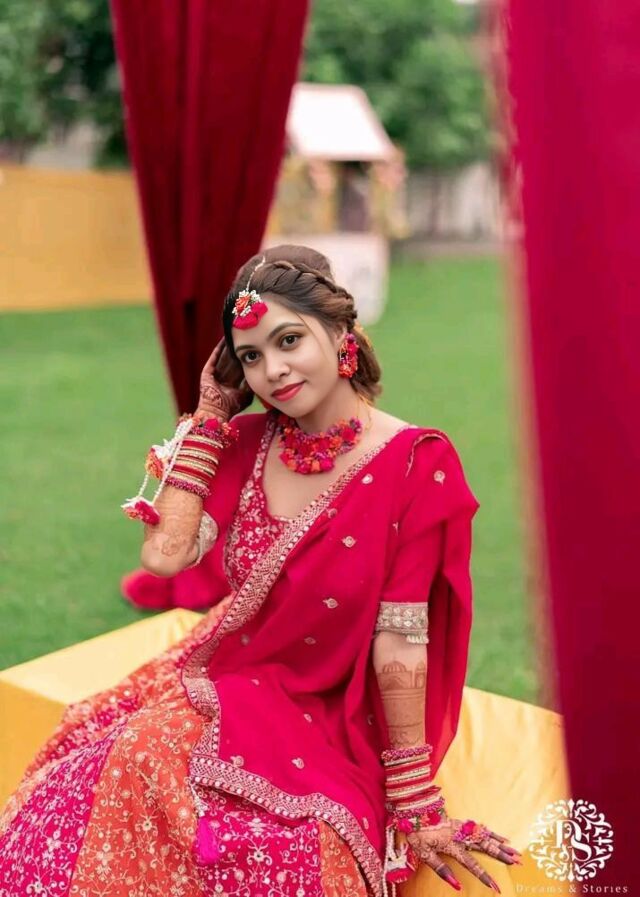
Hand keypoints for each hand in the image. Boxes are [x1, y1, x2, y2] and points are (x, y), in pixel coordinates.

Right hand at [198, 338, 252, 419]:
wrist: (217, 411)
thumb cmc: (232, 407)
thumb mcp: (246, 395)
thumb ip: (252, 385)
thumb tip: (260, 375)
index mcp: (232, 384)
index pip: (240, 368)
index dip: (246, 359)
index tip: (253, 349)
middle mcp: (224, 378)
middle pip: (232, 361)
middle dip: (237, 351)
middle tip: (244, 338)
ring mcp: (215, 375)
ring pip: (223, 357)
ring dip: (228, 347)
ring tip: (234, 335)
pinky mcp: (207, 373)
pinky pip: (213, 358)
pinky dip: (218, 349)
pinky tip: (223, 340)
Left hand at [405, 815, 521, 891]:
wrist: (412, 811)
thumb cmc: (417, 834)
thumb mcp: (424, 854)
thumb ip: (441, 870)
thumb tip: (458, 886)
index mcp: (452, 845)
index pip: (472, 865)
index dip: (485, 877)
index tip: (497, 888)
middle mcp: (460, 835)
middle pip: (486, 847)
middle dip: (502, 856)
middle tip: (518, 863)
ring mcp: (462, 827)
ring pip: (486, 837)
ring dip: (502, 845)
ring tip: (516, 852)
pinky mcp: (461, 823)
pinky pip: (481, 829)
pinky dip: (493, 834)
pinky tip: (502, 838)